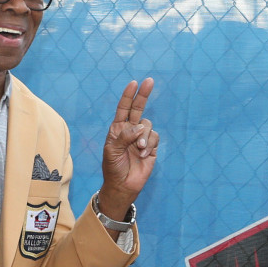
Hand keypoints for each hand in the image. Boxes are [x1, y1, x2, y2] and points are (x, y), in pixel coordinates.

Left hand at [98, 78, 158, 219]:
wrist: (123, 185)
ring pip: (148, 126)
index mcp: (118, 128)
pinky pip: (155, 138)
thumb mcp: (112, 150)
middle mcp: (130, 130)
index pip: (123, 108)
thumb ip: (124, 135)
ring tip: (139, 149)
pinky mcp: (152, 147)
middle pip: (139, 109)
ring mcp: (142, 138)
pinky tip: (144, 154)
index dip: (128, 96)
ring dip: (144, 136)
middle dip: (144, 95)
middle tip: (149, 81)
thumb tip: (140, 126)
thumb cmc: (113, 167)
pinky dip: (150, 145)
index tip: (134, 83)